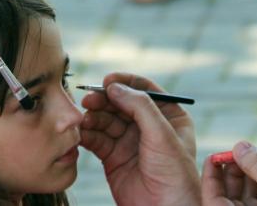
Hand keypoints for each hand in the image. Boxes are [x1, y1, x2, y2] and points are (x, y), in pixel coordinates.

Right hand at [80, 73, 199, 205]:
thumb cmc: (175, 175)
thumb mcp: (162, 135)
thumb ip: (139, 106)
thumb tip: (114, 86)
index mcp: (168, 115)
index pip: (144, 89)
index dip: (124, 82)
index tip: (107, 81)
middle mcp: (148, 126)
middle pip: (120, 102)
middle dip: (103, 100)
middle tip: (88, 100)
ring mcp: (129, 141)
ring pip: (106, 119)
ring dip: (93, 117)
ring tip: (84, 120)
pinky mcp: (113, 157)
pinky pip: (97, 139)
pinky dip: (87, 134)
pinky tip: (81, 133)